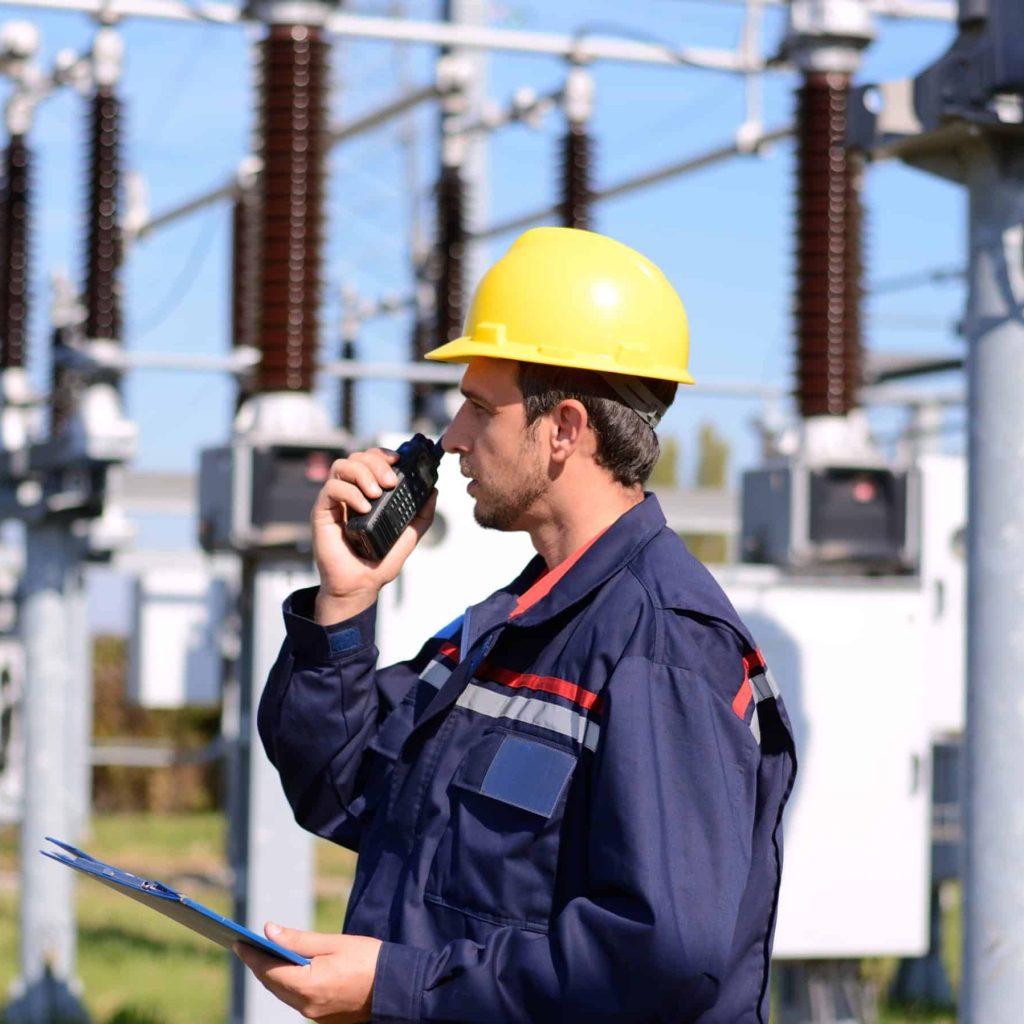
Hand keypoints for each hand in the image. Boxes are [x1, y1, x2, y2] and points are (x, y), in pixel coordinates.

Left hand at [233, 923, 381, 1023]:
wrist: (396, 987)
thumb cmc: (368, 959)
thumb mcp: (333, 943)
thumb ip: (298, 939)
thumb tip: (268, 931)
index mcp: (308, 986)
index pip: (269, 970)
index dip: (251, 955)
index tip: (237, 941)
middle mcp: (307, 1006)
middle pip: (273, 984)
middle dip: (258, 965)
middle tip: (245, 946)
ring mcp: (315, 1015)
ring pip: (284, 994)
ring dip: (273, 975)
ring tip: (263, 956)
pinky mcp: (324, 1018)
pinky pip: (298, 1000)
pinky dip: (288, 984)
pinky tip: (288, 971)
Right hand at [312, 447, 437, 623]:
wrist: (361, 585)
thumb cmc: (379, 562)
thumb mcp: (409, 536)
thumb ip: (422, 514)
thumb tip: (433, 491)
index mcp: (368, 493)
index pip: (371, 460)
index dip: (383, 454)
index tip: (399, 459)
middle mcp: (351, 492)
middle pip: (357, 457)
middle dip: (376, 463)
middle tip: (390, 482)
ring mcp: (336, 501)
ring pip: (342, 466)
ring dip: (363, 473)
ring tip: (377, 494)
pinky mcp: (322, 511)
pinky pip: (331, 488)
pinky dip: (350, 492)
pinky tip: (364, 507)